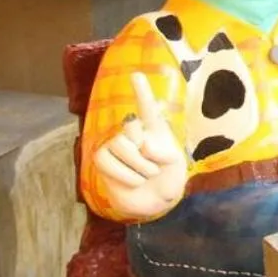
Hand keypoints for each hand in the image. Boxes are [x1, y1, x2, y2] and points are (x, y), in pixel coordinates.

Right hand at [93, 72, 187, 219]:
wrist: (155, 201)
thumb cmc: (169, 177)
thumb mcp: (175, 164)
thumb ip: (164, 152)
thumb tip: (144, 146)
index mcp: (155, 128)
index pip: (147, 107)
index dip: (141, 92)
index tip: (135, 75)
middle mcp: (133, 132)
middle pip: (131, 128)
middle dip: (145, 152)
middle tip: (154, 169)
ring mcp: (116, 145)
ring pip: (121, 145)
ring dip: (138, 167)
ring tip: (145, 176)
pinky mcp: (102, 160)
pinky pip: (108, 162)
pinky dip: (125, 176)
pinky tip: (132, 181)